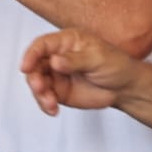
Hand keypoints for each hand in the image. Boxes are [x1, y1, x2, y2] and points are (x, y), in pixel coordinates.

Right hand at [20, 28, 139, 114]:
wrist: (126, 88)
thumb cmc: (116, 65)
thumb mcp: (98, 58)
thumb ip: (75, 60)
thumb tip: (55, 61)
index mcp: (67, 41)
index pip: (42, 45)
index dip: (31, 55)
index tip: (25, 67)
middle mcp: (58, 57)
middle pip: (35, 65)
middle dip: (34, 78)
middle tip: (40, 88)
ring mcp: (57, 75)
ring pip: (37, 83)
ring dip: (39, 94)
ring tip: (50, 103)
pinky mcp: (59, 91)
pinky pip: (45, 97)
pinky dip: (45, 104)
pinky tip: (53, 110)